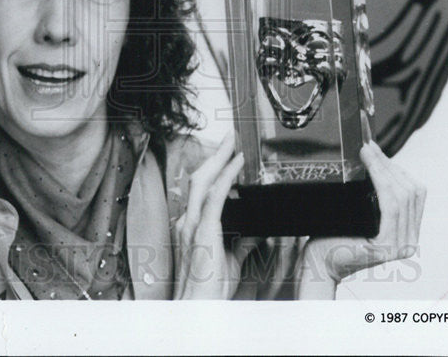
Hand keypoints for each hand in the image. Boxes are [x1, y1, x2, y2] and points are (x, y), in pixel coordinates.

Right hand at [173, 132, 254, 298]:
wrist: (199, 307)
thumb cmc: (210, 290)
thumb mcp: (232, 261)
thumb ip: (244, 243)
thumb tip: (259, 232)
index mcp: (193, 227)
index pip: (201, 191)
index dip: (214, 170)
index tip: (227, 156)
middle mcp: (189, 222)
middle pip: (199, 178)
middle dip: (214, 156)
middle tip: (228, 139)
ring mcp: (192, 225)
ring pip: (203, 180)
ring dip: (218, 159)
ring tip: (231, 143)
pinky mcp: (203, 230)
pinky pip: (214, 195)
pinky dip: (226, 175)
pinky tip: (236, 163)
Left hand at [299, 141, 425, 298]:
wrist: (318, 262)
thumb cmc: (334, 234)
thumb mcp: (359, 208)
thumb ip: (373, 189)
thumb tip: (371, 151)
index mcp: (407, 232)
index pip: (413, 192)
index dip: (396, 167)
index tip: (375, 148)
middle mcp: (410, 241)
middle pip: (410, 190)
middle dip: (388, 164)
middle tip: (367, 145)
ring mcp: (402, 246)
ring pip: (402, 195)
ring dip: (383, 167)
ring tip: (366, 151)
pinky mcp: (388, 247)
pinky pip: (391, 207)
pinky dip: (382, 181)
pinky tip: (370, 167)